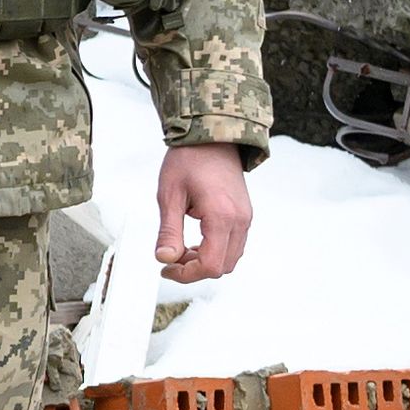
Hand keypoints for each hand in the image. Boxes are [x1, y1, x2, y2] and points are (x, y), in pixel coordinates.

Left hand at [151, 143, 251, 285]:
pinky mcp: (244, 214)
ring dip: (206, 261)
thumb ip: (169, 231)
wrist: (213, 135)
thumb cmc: (189, 159)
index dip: (186, 274)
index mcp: (221, 216)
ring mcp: (245, 218)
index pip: (209, 264)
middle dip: (195, 269)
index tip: (166, 269)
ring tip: (183, 247)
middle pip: (222, 267)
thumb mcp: (170, 195)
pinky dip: (216, 250)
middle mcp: (239, 220)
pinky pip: (234, 245)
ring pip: (230, 259)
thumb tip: (164, 259)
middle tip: (172, 258)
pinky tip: (197, 239)